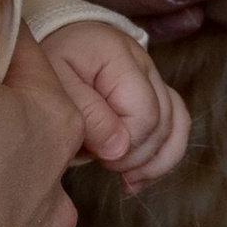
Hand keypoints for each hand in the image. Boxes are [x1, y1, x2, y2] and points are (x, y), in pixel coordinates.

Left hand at [37, 18, 190, 191]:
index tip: (98, 156)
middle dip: (136, 155)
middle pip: (162, 122)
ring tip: (127, 180)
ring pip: (176, 124)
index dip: (127, 145)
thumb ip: (87, 115)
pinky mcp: (155, 91)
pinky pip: (176, 123)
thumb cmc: (49, 65)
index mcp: (118, 55)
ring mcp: (153, 76)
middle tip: (104, 165)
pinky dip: (163, 154)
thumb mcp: (54, 86)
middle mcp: (144, 62)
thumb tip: (119, 149)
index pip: (144, 114)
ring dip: (154, 160)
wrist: (51, 46)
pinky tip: (140, 175)